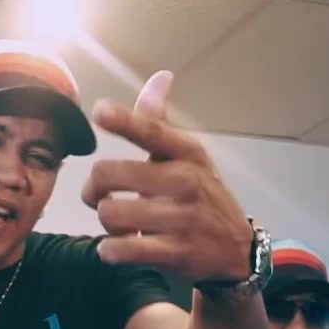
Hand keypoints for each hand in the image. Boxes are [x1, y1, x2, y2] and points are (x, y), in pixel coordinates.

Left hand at [81, 71, 252, 283]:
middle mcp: (186, 181)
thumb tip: (160, 76)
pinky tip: (121, 246)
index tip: (100, 112)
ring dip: (105, 222)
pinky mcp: (175, 252)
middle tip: (100, 196)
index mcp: (187, 152)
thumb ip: (160, 122)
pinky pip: (120, 249)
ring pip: (108, 213)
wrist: (236, 250)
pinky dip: (111, 250)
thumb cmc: (199, 195)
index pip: (152, 130)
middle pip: (107, 174)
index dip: (124, 120)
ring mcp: (182, 217)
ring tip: (120, 224)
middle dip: (92, 189)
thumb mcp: (187, 157)